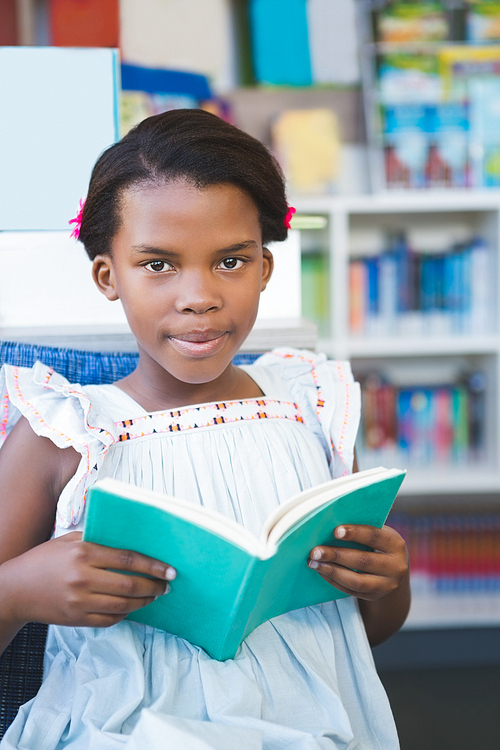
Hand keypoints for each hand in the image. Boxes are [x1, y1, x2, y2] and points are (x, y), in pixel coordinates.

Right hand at [1, 532, 176, 628]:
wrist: (16, 590)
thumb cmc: (44, 560)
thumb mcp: (69, 541)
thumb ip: (97, 540)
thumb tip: (130, 543)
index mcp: (84, 553)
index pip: (128, 559)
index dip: (153, 566)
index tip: (169, 570)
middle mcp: (83, 578)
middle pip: (130, 585)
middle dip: (154, 586)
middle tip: (166, 586)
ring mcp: (80, 602)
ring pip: (123, 604)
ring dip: (144, 601)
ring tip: (154, 596)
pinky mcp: (76, 619)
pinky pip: (110, 619)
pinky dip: (125, 613)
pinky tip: (132, 606)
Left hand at [308, 524, 408, 602]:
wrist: (393, 570)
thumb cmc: (378, 544)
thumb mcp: (379, 533)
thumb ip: (361, 530)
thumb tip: (329, 526)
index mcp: (396, 544)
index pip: (375, 537)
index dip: (355, 533)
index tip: (335, 531)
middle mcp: (396, 567)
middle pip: (363, 561)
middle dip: (336, 555)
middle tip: (315, 551)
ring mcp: (386, 585)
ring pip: (356, 581)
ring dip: (331, 571)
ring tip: (313, 562)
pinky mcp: (374, 596)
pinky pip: (351, 591)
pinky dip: (333, 580)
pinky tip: (321, 570)